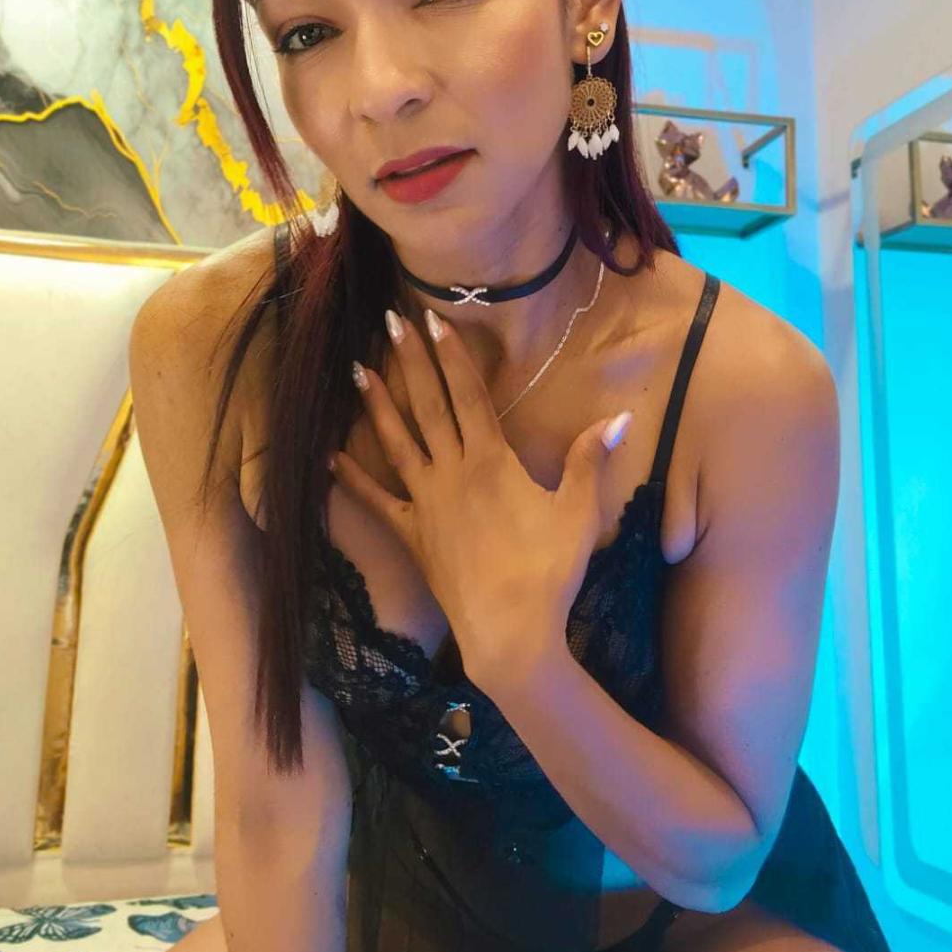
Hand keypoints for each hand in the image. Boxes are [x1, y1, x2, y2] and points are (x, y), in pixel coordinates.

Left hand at [328, 306, 632, 685]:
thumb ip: (591, 460)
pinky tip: (330, 456)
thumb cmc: (549, 571)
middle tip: (389, 320)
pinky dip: (354, 478)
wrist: (510, 632)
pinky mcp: (412, 536)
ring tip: (355, 369)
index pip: (468, 394)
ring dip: (377, 404)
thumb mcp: (579, 512)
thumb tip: (621, 417)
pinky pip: (378, 501)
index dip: (451, 354)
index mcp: (491, 460)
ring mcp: (426, 503)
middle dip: (410, 361)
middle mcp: (453, 472)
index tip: (433, 319)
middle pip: (428, 405)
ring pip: (397, 442)